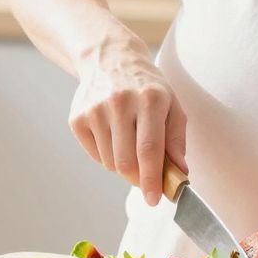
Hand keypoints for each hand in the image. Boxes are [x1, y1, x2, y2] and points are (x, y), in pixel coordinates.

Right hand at [68, 41, 185, 205]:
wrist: (110, 58)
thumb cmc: (147, 87)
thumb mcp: (171, 104)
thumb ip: (177, 139)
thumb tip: (180, 172)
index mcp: (150, 99)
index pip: (149, 149)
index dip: (152, 179)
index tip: (154, 199)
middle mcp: (120, 103)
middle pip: (126, 163)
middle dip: (138, 179)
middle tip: (146, 178)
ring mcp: (95, 110)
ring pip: (111, 163)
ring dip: (124, 165)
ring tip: (129, 141)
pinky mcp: (77, 118)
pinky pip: (95, 155)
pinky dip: (107, 156)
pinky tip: (113, 134)